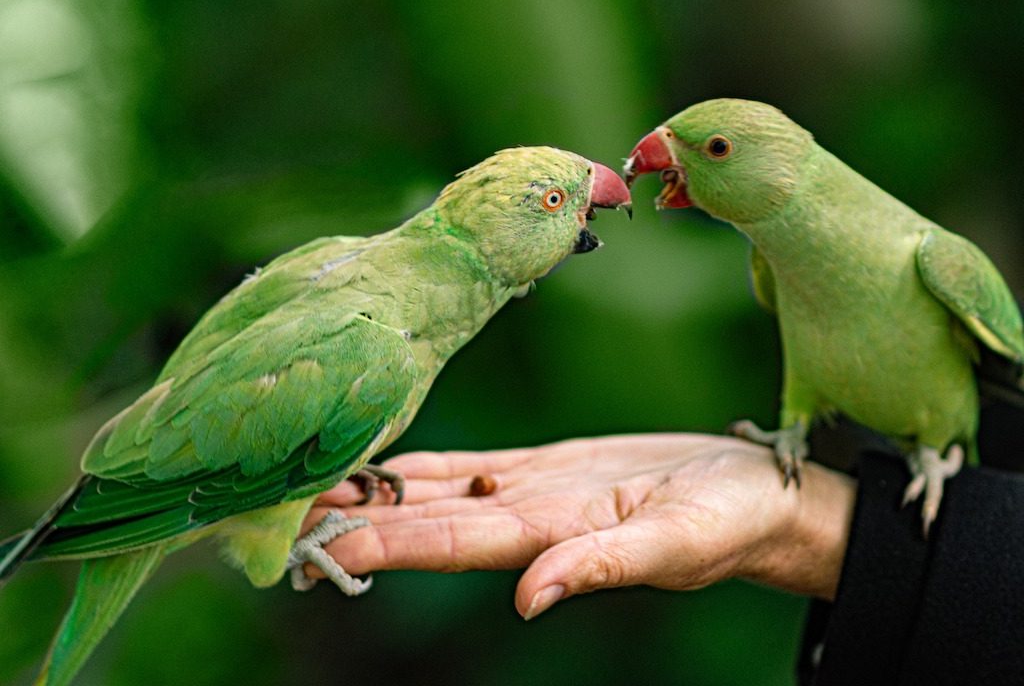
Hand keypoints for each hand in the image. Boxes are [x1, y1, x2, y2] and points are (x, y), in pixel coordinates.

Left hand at [304, 433, 854, 619]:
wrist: (755, 493)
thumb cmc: (730, 522)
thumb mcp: (675, 546)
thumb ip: (601, 569)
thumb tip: (529, 601)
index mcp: (549, 536)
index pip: (449, 541)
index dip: (383, 544)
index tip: (317, 546)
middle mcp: (526, 518)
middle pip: (425, 519)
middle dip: (355, 519)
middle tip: (277, 512)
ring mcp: (531, 492)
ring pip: (437, 492)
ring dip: (375, 492)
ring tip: (309, 484)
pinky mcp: (548, 467)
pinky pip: (470, 467)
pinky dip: (422, 466)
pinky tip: (381, 463)